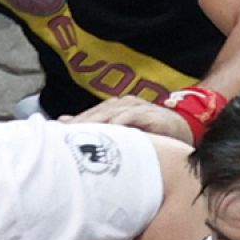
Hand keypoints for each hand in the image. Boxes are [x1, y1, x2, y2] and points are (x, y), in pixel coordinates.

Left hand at [64, 96, 193, 143]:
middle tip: (62, 135)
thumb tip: (65, 123)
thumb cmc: (150, 134)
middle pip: (96, 114)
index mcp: (113, 108)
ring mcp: (136, 107)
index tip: (55, 134)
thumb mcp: (123, 133)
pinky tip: (111, 130)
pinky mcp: (150, 114)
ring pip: (111, 114)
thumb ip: (98, 129)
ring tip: (80, 133)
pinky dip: (121, 122)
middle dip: (79, 124)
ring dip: (95, 122)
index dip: (73, 125)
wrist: (184, 131)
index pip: (89, 116)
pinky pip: (132, 117)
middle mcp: (122, 104)